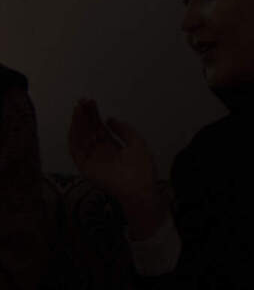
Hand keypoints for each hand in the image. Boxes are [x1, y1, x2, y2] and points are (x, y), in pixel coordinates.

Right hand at [66, 100, 166, 236]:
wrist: (139, 188)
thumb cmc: (142, 169)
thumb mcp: (136, 142)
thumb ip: (124, 130)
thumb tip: (110, 119)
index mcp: (112, 148)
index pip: (99, 128)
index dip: (95, 115)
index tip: (91, 102)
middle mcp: (100, 152)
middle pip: (89, 130)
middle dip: (85, 116)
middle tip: (82, 101)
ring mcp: (91, 159)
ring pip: (81, 137)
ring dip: (78, 123)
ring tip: (78, 108)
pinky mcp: (84, 167)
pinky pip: (76, 149)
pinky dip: (74, 136)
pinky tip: (76, 123)